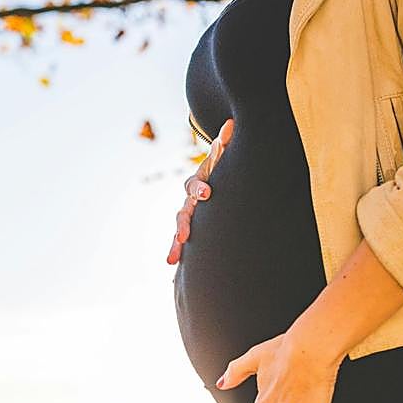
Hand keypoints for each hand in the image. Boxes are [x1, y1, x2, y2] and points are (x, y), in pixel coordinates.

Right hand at [166, 117, 234, 264]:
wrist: (213, 184)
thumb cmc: (222, 171)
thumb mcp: (224, 159)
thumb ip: (226, 145)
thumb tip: (231, 124)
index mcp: (198, 184)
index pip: (196, 185)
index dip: (200, 188)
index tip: (208, 194)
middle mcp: (189, 202)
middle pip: (183, 213)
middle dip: (183, 225)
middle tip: (184, 237)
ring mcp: (188, 218)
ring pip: (180, 232)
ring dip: (175, 246)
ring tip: (171, 261)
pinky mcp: (191, 232)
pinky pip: (184, 246)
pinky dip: (181, 258)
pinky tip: (175, 278)